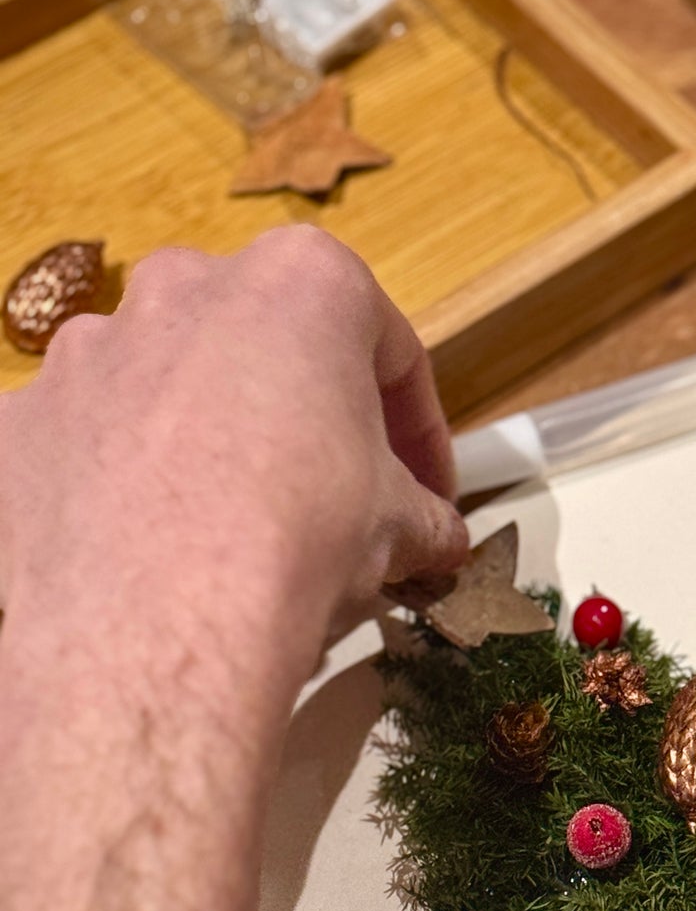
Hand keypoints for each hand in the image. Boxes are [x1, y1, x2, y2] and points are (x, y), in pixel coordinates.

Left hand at [0, 226, 468, 683]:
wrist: (159, 627)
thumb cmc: (298, 539)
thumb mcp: (398, 528)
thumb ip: (425, 517)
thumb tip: (439, 541)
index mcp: (299, 283)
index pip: (386, 347)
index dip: (419, 426)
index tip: (429, 486)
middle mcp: (184, 290)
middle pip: (264, 347)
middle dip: (303, 416)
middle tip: (335, 499)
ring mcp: (89, 351)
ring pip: (167, 385)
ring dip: (208, 442)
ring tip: (237, 531)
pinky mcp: (21, 421)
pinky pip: (87, 443)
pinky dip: (120, 483)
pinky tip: (152, 550)